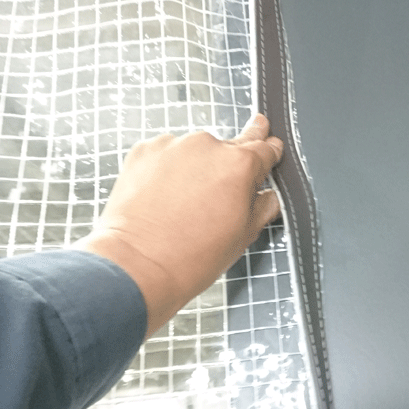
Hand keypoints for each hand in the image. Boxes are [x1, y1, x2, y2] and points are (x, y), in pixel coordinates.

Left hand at [74, 114, 282, 336]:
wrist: (138, 266)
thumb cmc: (190, 258)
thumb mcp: (244, 236)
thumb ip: (263, 207)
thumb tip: (268, 196)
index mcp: (239, 165)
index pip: (265, 147)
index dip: (270, 151)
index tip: (270, 148)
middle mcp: (207, 147)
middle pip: (232, 143)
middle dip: (237, 153)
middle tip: (241, 153)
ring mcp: (173, 146)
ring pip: (196, 150)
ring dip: (197, 167)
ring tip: (187, 202)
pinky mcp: (144, 151)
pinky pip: (166, 155)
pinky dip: (168, 169)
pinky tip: (165, 197)